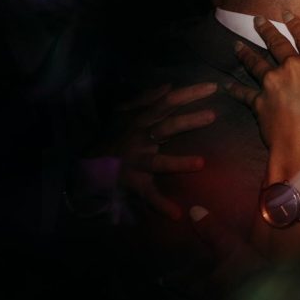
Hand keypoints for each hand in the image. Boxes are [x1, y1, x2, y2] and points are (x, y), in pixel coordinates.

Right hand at [116, 82, 217, 219]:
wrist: (87, 165)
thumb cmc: (113, 137)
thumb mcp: (124, 114)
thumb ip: (145, 100)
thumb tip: (167, 85)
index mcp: (141, 121)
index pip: (167, 103)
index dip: (188, 94)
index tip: (213, 87)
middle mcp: (140, 139)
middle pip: (166, 128)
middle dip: (189, 121)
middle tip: (213, 115)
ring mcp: (137, 162)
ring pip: (158, 162)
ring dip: (178, 163)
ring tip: (201, 163)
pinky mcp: (133, 183)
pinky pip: (148, 195)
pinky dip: (161, 205)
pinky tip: (177, 213)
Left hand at [227, 13, 299, 185]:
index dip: (296, 23)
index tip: (286, 13)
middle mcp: (291, 66)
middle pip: (276, 43)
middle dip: (266, 29)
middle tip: (257, 20)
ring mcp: (273, 84)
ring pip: (255, 62)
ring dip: (245, 52)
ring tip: (236, 45)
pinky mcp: (260, 103)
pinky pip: (244, 93)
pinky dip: (235, 89)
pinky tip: (228, 86)